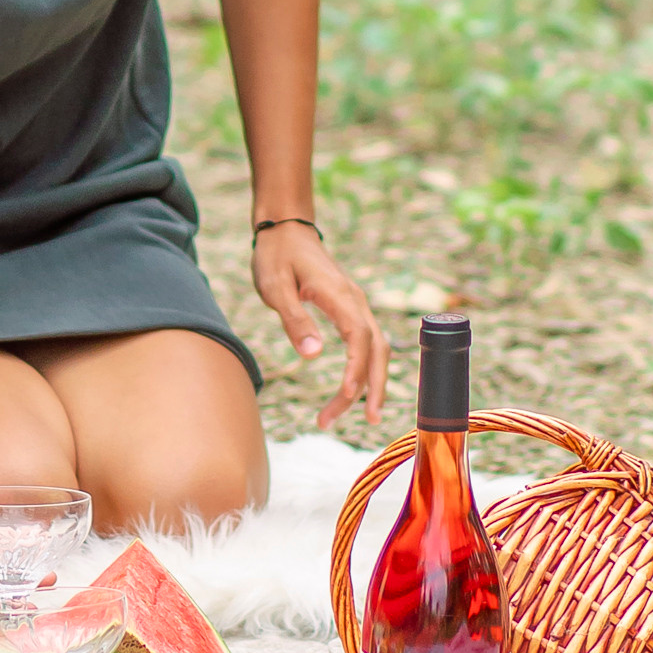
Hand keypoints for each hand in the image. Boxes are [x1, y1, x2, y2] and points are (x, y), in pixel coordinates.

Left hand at [253, 224, 386, 428]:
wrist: (286, 229)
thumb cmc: (276, 256)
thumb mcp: (275, 287)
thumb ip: (294, 320)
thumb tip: (313, 356)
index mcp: (339, 295)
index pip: (359, 339)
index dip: (356, 371)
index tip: (345, 397)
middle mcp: (355, 300)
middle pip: (377, 350)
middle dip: (373, 388)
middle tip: (367, 423)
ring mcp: (356, 304)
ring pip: (377, 348)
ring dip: (372, 382)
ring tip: (363, 416)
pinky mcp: (351, 308)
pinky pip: (368, 342)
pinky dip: (368, 367)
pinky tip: (357, 388)